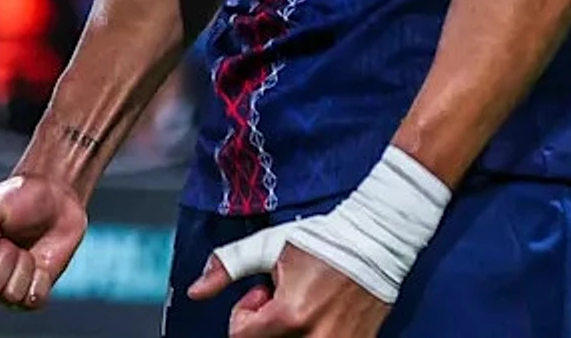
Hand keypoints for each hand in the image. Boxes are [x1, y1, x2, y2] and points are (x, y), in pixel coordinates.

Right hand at [0, 174, 84, 309]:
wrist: (54, 199)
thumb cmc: (16, 198)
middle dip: (5, 258)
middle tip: (10, 236)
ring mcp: (0, 287)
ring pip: (10, 296)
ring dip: (24, 267)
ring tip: (23, 247)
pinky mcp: (26, 294)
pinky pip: (32, 301)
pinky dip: (40, 279)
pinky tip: (38, 262)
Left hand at [189, 229, 390, 337]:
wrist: (375, 244)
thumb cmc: (320, 242)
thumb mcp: (267, 246)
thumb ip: (227, 267)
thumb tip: (195, 291)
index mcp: (291, 315)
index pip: (240, 336)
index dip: (244, 312)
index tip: (261, 292)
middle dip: (264, 326)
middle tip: (278, 300)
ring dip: (286, 331)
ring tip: (299, 308)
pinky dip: (309, 334)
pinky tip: (319, 315)